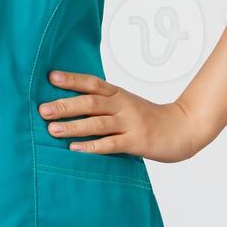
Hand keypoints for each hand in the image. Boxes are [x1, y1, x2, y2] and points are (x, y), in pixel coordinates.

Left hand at [39, 70, 216, 162]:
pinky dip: (92, 146)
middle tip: (43, 110)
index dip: (72, 79)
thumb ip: (103, 102)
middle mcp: (123, 105)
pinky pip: (111, 144)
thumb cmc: (149, 117)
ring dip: (74, 126)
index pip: (92, 83)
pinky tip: (76, 149)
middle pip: (91, 102)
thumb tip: (68, 102)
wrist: (184, 128)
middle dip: (65, 105)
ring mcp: (130, 124)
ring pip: (98, 123)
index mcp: (118, 94)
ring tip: (53, 130)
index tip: (50, 77)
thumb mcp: (126, 103)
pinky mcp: (137, 142)